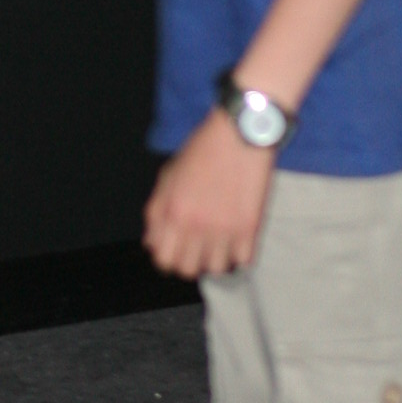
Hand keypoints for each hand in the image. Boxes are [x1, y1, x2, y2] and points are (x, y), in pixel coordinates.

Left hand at [143, 110, 277, 280]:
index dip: (168, 256)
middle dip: (191, 260)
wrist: (240, 132)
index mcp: (173, 212)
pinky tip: (238, 237)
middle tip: (199, 246)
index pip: (163, 260)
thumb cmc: (202, 150)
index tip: (177, 248)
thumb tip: (151, 243)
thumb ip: (156, 212)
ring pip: (217, 269)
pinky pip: (244, 260)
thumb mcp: (169, 175)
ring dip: (217, 258)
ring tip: (220, 241)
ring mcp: (224, 229)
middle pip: (188, 269)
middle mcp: (196, 225)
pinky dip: (241, 253)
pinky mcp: (250, 227)